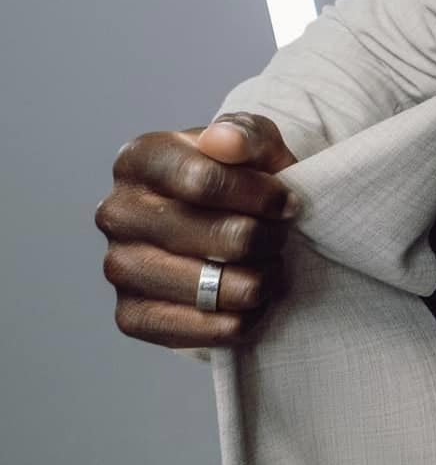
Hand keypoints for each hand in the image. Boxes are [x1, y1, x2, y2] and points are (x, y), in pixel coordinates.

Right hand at [96, 114, 300, 349]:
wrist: (220, 223)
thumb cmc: (239, 176)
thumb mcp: (252, 143)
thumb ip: (246, 134)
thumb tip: (226, 142)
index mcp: (140, 160)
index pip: (207, 181)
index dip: (263, 196)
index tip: (288, 203)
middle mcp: (118, 213)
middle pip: (222, 238)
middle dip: (268, 238)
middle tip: (280, 236)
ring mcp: (119, 266)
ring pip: (217, 288)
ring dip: (261, 280)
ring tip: (268, 265)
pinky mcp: (130, 315)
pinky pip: (202, 330)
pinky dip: (242, 319)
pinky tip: (250, 300)